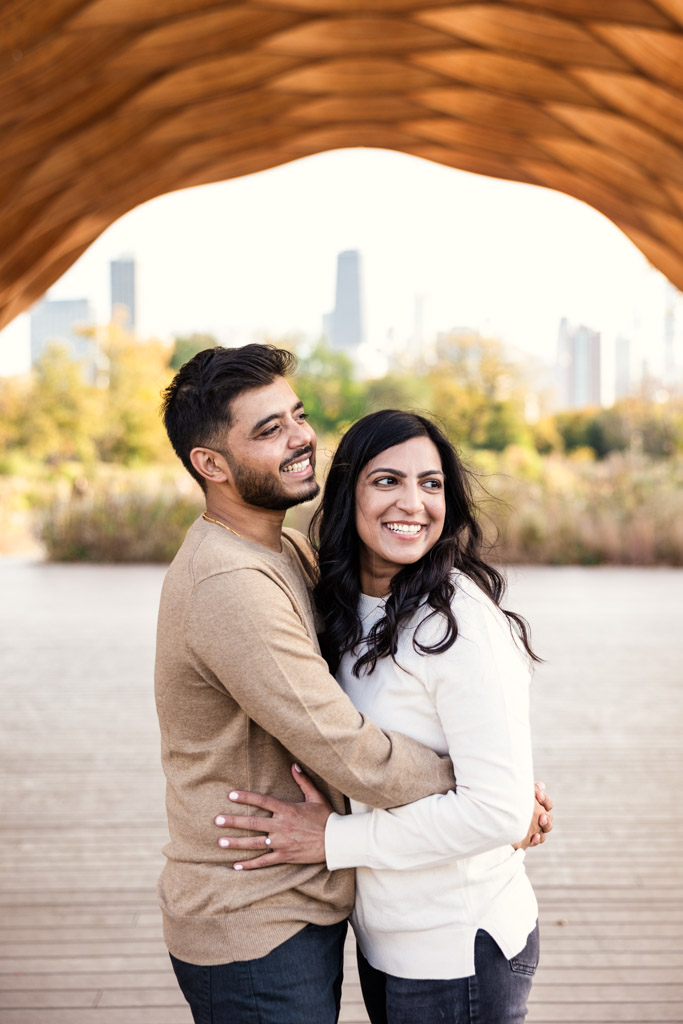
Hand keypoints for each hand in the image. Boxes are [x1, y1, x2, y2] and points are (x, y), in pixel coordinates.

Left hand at [214, 764, 332, 869]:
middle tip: (216, 820)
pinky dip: (249, 864)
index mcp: (287, 809)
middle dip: (233, 821)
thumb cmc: (326, 818)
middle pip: (252, 823)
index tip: (231, 795)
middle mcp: (281, 826)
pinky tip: (236, 865)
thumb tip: (294, 765)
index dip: (246, 797)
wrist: (336, 841)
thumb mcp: (316, 796)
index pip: (262, 801)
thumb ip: (303, 781)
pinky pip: (264, 861)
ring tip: (220, 842)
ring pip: (254, 843)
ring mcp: (281, 843)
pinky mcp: (285, 856)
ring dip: (236, 843)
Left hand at [513, 781, 553, 850]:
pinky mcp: (526, 839)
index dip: (545, 801)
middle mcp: (537, 819)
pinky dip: (536, 839)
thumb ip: (531, 789)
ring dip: (545, 826)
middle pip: (549, 819)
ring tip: (541, 821)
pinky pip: (535, 841)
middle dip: (547, 817)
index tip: (538, 795)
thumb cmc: (506, 801)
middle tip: (541, 815)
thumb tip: (541, 786)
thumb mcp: (518, 792)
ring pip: (544, 831)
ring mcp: (533, 829)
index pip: (547, 804)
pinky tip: (534, 836)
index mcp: (536, 807)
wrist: (493, 814)